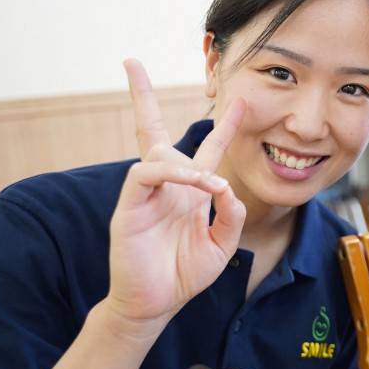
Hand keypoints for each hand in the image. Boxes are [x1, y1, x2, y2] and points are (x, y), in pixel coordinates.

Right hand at [102, 59, 247, 334]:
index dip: (224, 125)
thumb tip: (227, 189)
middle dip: (142, 97)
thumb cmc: (184, 274)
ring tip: (209, 186)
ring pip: (156, 151)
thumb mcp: (222, 245)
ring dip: (188, 164)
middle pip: (153, 130)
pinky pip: (146, 174)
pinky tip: (196, 186)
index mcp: (191, 191)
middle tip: (130, 63)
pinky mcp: (129, 206)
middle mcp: (167, 185)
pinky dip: (173, 174)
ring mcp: (145, 193)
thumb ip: (231, 216)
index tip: (239, 99)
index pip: (208, 148)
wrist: (155, 304)